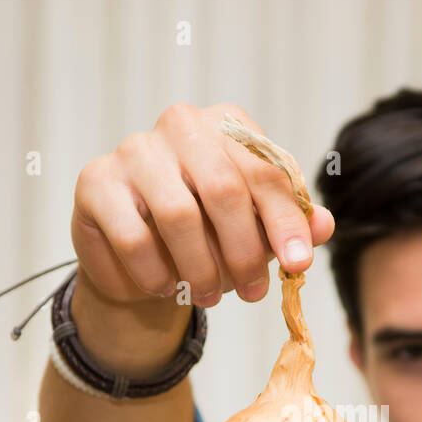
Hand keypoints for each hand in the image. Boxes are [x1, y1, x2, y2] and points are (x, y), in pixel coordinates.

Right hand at [71, 102, 335, 308]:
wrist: (140, 261)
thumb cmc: (206, 237)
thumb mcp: (255, 232)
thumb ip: (288, 226)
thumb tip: (325, 227)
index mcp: (228, 126)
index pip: (266, 171)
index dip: (285, 222)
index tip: (297, 265)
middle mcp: (181, 125)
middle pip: (223, 189)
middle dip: (243, 252)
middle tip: (252, 294)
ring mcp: (135, 149)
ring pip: (178, 215)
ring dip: (199, 268)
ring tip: (207, 296)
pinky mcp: (96, 181)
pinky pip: (133, 237)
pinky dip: (155, 274)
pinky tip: (164, 287)